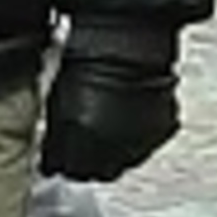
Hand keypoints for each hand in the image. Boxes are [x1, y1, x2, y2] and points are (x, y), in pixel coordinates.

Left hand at [44, 24, 182, 181]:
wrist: (123, 44)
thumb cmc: (84, 65)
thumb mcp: (57, 104)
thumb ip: (58, 137)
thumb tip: (53, 154)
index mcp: (83, 143)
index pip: (70, 170)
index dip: (64, 164)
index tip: (60, 159)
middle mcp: (115, 149)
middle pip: (101, 171)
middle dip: (90, 164)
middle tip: (83, 150)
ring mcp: (142, 141)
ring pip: (126, 161)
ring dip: (115, 152)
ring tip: (107, 133)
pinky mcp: (163, 130)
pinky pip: (147, 143)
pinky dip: (137, 137)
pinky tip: (127, 121)